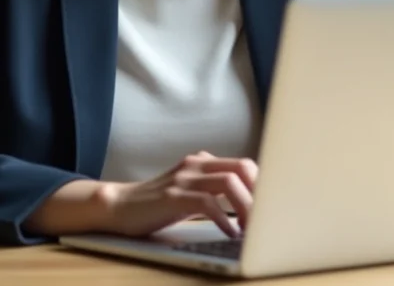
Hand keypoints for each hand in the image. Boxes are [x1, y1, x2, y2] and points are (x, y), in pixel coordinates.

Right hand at [97, 151, 256, 238]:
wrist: (120, 206)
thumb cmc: (158, 203)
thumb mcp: (190, 190)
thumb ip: (214, 189)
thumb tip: (250, 205)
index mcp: (203, 161)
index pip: (244, 164)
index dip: (262, 184)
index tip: (273, 207)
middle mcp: (196, 165)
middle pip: (242, 167)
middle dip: (259, 193)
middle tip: (267, 218)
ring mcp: (183, 178)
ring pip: (229, 183)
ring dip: (247, 207)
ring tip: (252, 228)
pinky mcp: (172, 196)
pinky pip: (207, 203)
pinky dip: (223, 219)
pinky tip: (229, 232)